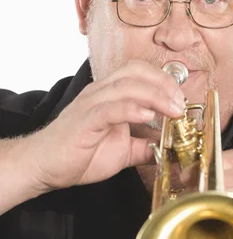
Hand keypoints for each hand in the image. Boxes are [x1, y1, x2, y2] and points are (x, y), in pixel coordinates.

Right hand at [24, 61, 185, 191]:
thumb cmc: (79, 154)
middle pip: (136, 72)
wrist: (44, 167)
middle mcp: (100, 92)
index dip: (165, 80)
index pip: (140, 72)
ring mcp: (91, 104)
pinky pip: (109, 108)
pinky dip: (131, 109)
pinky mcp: (83, 121)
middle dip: (164, 84)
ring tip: (173, 110)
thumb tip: (169, 147)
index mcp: (110, 94)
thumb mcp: (123, 151)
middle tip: (181, 104)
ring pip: (126, 86)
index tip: (182, 100)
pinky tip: (147, 116)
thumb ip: (146, 146)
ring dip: (155, 95)